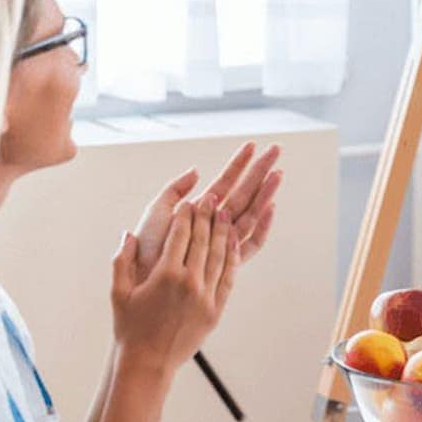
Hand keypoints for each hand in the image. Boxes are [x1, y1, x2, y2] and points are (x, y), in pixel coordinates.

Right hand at [110, 199, 240, 369]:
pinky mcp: (216, 310)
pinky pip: (228, 278)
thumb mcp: (119, 293)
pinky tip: (232, 244)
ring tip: (226, 214)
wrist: (149, 363)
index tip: (190, 201)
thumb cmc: (130, 328)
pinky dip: (231, 258)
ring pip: (220, 256)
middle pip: (203, 241)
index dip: (186, 215)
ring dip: (223, 232)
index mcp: (165, 275)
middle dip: (208, 216)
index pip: (180, 235)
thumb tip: (129, 234)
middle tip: (213, 198)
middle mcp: (189, 283)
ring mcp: (206, 297)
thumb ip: (123, 260)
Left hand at [132, 142, 282, 281]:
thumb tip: (196, 170)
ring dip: (265, 192)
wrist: (143, 276)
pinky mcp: (227, 260)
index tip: (250, 145)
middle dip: (260, 172)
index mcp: (199, 210)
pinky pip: (251, 243)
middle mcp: (214, 224)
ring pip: (251, 212)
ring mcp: (222, 241)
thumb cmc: (147, 248)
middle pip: (244, 193)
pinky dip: (262, 226)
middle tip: (276, 150)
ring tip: (278, 173)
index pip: (225, 182)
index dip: (238, 164)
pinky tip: (270, 207)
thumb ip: (175, 190)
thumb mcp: (157, 211)